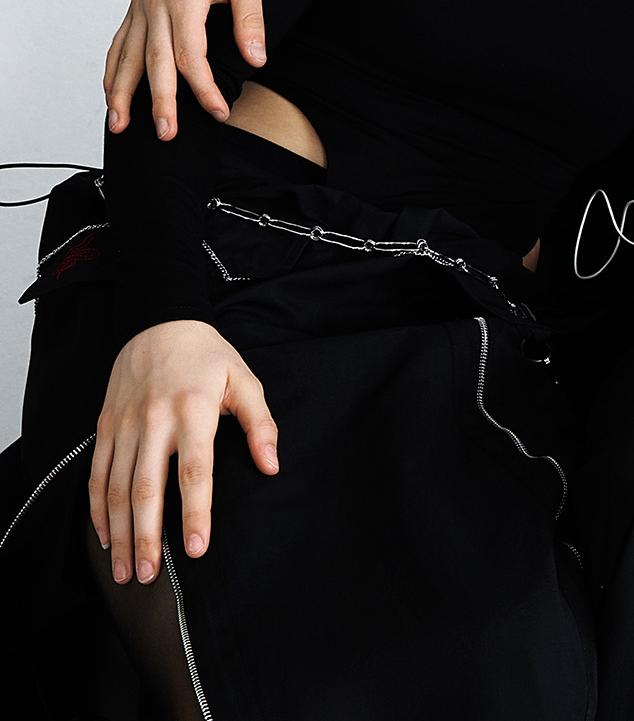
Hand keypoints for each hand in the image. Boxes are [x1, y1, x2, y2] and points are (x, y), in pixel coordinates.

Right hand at [89, 320, 279, 584]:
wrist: (159, 322)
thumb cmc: (208, 356)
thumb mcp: (244, 380)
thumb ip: (260, 424)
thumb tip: (272, 465)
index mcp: (194, 411)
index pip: (195, 471)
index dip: (196, 512)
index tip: (196, 547)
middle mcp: (155, 421)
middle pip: (147, 489)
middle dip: (147, 537)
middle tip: (150, 575)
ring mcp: (125, 425)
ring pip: (117, 489)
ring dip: (119, 533)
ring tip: (126, 569)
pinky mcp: (105, 427)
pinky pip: (97, 475)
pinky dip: (97, 510)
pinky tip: (105, 535)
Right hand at [104, 0, 267, 138]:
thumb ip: (249, 19)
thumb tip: (256, 60)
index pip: (190, 55)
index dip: (203, 88)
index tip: (219, 110)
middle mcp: (156, 3)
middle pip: (154, 61)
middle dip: (159, 102)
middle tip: (165, 134)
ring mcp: (142, 4)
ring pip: (127, 55)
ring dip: (123, 92)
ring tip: (121, 125)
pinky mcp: (137, 3)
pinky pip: (120, 41)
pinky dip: (114, 68)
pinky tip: (111, 90)